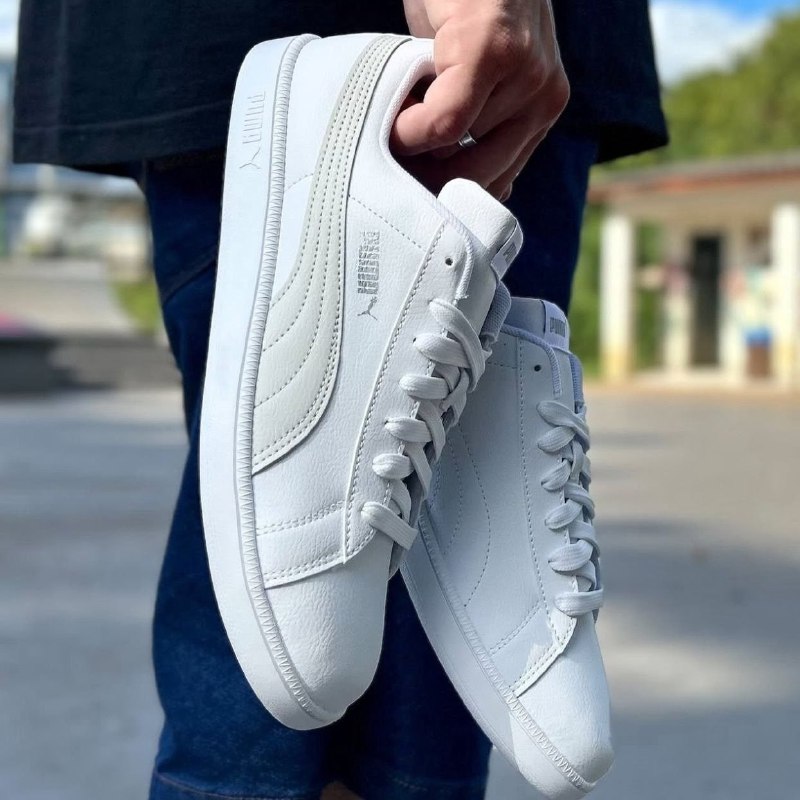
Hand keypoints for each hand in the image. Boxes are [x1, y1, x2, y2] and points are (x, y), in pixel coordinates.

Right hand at [394, 0, 568, 199]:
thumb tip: (459, 196)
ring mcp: (526, 75)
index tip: (413, 194)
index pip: (498, 188)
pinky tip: (395, 114)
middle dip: (429, 183)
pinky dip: (412, 127)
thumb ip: (479, 130)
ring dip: (415, 148)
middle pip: (478, 181)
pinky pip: (448, 121)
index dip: (449, 198)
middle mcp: (545, 99)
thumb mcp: (479, 82)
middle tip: (392, 170)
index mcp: (542, 113)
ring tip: (396, 122)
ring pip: (458, 152)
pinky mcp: (494, 51)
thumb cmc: (462, 12)